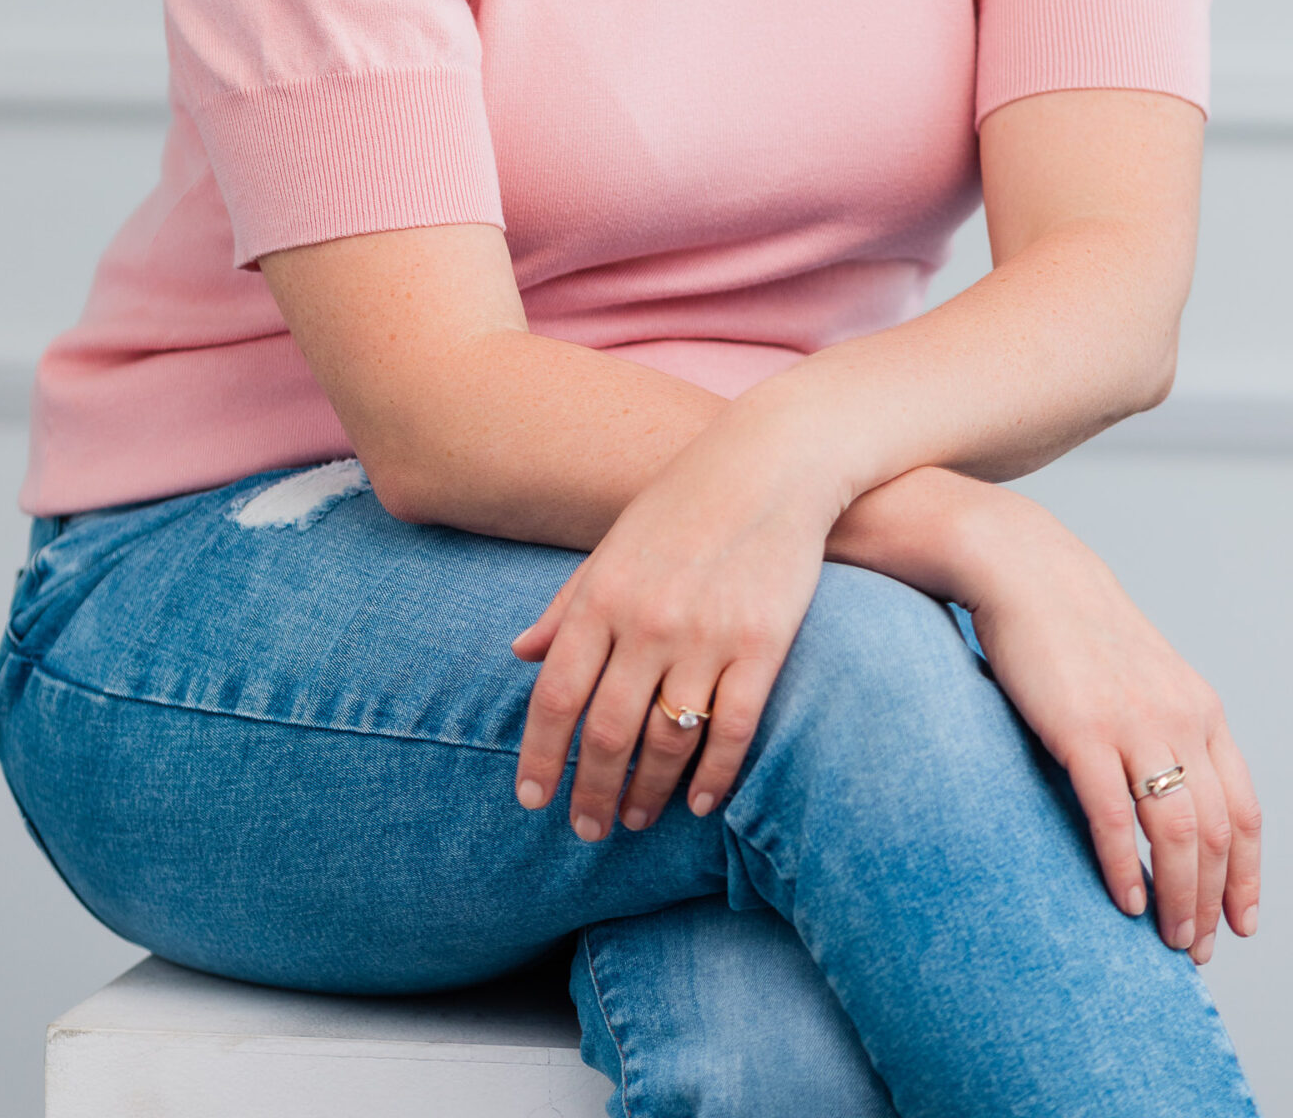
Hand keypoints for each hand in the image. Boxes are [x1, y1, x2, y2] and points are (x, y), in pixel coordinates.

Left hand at [510, 404, 840, 841]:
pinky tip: (698, 802)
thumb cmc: (683, 503)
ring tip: (635, 819)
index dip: (540, 756)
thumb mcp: (612, 547)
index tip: (531, 799)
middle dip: (590, 790)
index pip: (556, 695)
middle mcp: (648, 620)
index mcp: (602, 595)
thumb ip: (567, 605)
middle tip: (585, 830)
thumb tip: (520, 656)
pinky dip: (714, 776)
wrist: (772, 463)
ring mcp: (707, 635)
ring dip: (647, 792)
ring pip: (667, 740)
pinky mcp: (763, 644)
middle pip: (606, 731)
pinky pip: (733, 729)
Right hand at [961, 491, 1261, 964]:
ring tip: (1168, 938)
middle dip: (1212, 901)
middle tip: (1197, 948)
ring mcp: (1134, 725)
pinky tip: (1123, 899)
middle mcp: (1180, 720)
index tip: (1242, 921)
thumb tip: (1172, 794)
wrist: (1027, 570)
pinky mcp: (1083, 731)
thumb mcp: (1144, 675)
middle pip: (1214, 832)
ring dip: (1178, 897)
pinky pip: (1115, 818)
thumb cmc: (1077, 627)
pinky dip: (1125, 868)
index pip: (1242, 810)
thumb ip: (1166, 728)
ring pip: (1175, 834)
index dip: (1247, 874)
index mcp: (1201, 709)